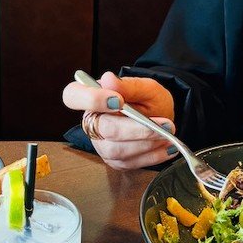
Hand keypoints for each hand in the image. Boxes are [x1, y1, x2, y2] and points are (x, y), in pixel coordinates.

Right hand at [61, 71, 175, 169]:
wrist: (161, 118)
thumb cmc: (149, 100)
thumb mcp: (147, 88)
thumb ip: (130, 85)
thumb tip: (108, 79)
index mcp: (91, 97)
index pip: (73, 96)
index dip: (91, 100)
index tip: (119, 101)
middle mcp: (92, 122)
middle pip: (104, 129)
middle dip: (136, 129)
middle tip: (165, 124)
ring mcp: (101, 144)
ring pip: (117, 150)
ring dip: (147, 143)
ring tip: (169, 134)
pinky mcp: (114, 160)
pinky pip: (129, 163)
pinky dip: (152, 156)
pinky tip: (167, 147)